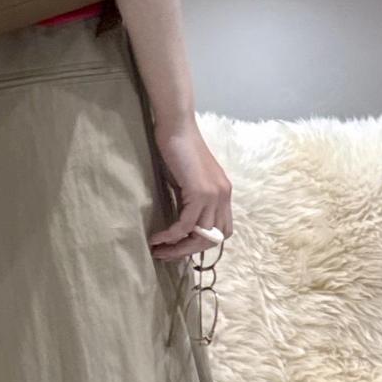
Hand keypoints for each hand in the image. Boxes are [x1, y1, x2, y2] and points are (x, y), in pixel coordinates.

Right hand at [149, 117, 231, 260]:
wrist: (176, 126)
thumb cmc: (177, 148)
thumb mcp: (187, 180)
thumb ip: (190, 199)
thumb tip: (180, 223)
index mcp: (223, 193)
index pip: (223, 230)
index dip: (204, 243)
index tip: (180, 247)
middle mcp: (224, 196)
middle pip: (215, 238)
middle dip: (190, 251)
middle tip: (167, 255)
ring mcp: (214, 194)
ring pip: (201, 236)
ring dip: (178, 247)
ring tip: (158, 249)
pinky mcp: (200, 192)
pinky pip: (186, 225)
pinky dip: (171, 235)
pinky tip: (157, 237)